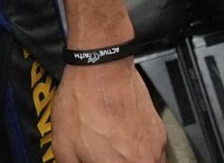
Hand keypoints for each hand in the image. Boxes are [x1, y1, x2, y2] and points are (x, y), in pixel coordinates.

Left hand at [50, 61, 165, 162]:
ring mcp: (155, 151)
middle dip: (114, 162)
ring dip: (129, 160)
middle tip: (103, 153)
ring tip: (111, 149)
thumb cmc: (83, 103)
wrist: (102, 69)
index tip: (96, 160)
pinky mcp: (160, 135)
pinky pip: (152, 154)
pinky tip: (121, 139)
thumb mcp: (64, 146)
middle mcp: (143, 162)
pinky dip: (138, 153)